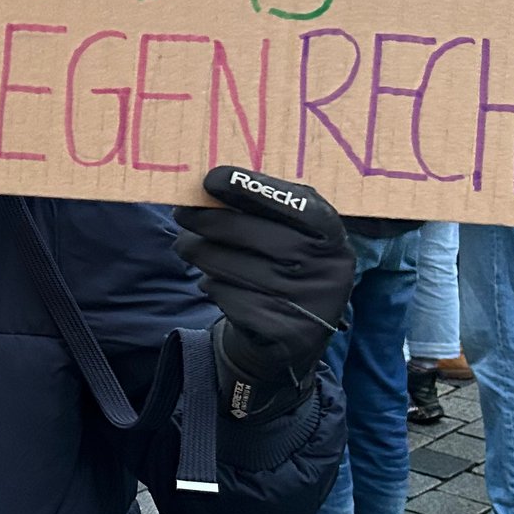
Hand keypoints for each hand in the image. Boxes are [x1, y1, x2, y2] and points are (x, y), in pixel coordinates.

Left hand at [173, 166, 353, 419]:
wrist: (293, 335)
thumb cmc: (283, 266)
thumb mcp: (289, 235)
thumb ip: (262, 208)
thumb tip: (208, 186)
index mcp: (332, 236)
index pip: (298, 205)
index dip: (253, 189)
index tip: (212, 178)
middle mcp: (327, 269)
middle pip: (255, 235)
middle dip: (209, 221)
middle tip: (181, 213)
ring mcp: (307, 304)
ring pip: (233, 266)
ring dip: (200, 252)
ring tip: (188, 246)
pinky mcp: (282, 331)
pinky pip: (228, 296)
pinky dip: (212, 285)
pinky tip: (214, 281)